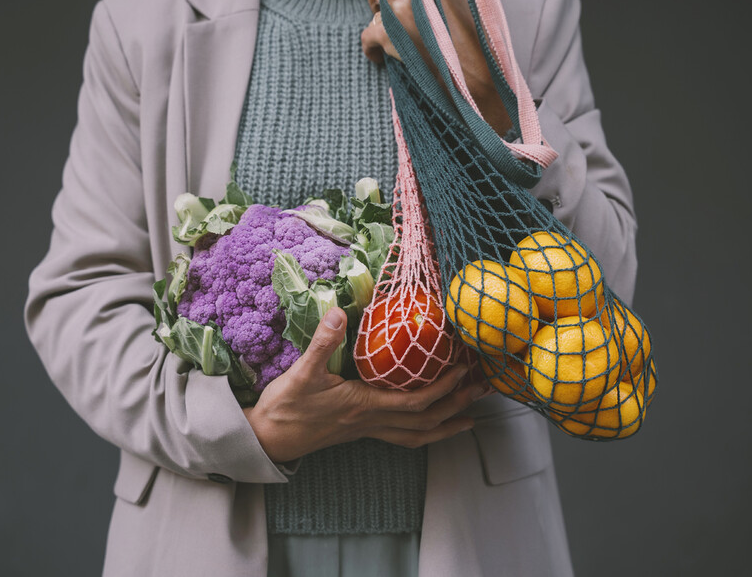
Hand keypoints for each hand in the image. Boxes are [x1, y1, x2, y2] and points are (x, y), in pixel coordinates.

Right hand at [244, 307, 488, 462]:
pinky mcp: (362, 431)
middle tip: (483, 390)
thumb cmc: (286, 407)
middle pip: (426, 422)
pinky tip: (431, 423)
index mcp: (363, 407)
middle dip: (458, 406)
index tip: (462, 370)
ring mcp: (368, 430)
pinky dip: (424, 431)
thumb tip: (338, 312)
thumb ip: (322, 342)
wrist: (268, 438)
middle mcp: (372, 423)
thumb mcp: (302, 372)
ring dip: (447, 425)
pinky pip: (403, 436)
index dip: (442, 388)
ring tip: (471, 416)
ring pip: (417, 435)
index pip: (414, 402)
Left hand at [360, 0, 511, 135]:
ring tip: (387, 32)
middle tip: (387, 9)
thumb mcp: (465, 2)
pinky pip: (365, 36)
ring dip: (376, 16)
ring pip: (371, 4)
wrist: (470, 70)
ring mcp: (397, 11)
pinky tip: (378, 57)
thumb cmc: (475, 40)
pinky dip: (369, 48)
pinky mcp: (387, 36)